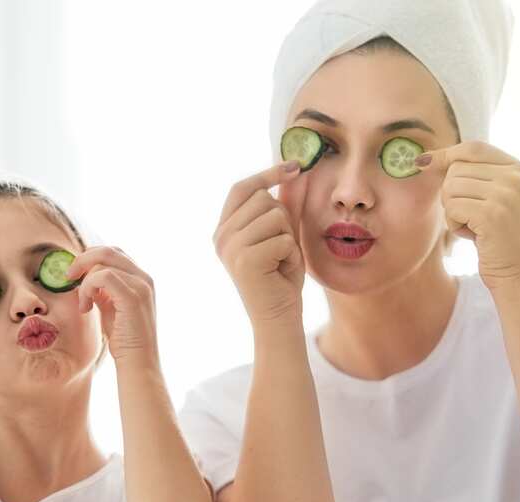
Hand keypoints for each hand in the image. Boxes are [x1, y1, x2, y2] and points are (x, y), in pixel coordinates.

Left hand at [67, 246, 158, 365]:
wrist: (137, 362)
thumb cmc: (124, 339)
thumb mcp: (110, 307)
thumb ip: (102, 290)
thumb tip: (85, 276)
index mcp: (141, 278)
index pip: (113, 253)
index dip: (90, 258)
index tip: (75, 276)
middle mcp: (144, 278)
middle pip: (107, 250)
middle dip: (82, 261)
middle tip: (68, 278)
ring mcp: (141, 285)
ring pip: (103, 261)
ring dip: (84, 280)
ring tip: (83, 303)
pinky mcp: (133, 296)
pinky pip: (103, 276)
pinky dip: (88, 287)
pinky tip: (86, 306)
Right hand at [214, 160, 307, 326]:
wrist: (278, 319)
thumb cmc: (280, 279)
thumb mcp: (285, 234)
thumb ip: (288, 203)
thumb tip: (298, 169)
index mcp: (224, 229)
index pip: (242, 188)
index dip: (268, 174)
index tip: (296, 165)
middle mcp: (221, 237)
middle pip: (263, 199)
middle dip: (283, 220)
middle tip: (281, 250)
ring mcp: (230, 248)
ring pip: (274, 216)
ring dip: (288, 238)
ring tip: (281, 261)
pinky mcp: (244, 260)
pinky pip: (282, 238)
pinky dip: (291, 254)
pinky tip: (282, 271)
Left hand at [419, 142, 519, 290]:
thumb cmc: (501, 241)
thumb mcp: (498, 200)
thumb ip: (478, 178)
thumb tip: (429, 159)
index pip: (473, 148)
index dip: (445, 154)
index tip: (421, 163)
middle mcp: (516, 176)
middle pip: (456, 169)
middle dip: (451, 195)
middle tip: (469, 217)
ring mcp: (506, 194)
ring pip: (451, 187)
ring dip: (452, 211)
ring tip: (473, 227)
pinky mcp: (492, 213)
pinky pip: (452, 207)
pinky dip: (454, 224)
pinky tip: (472, 236)